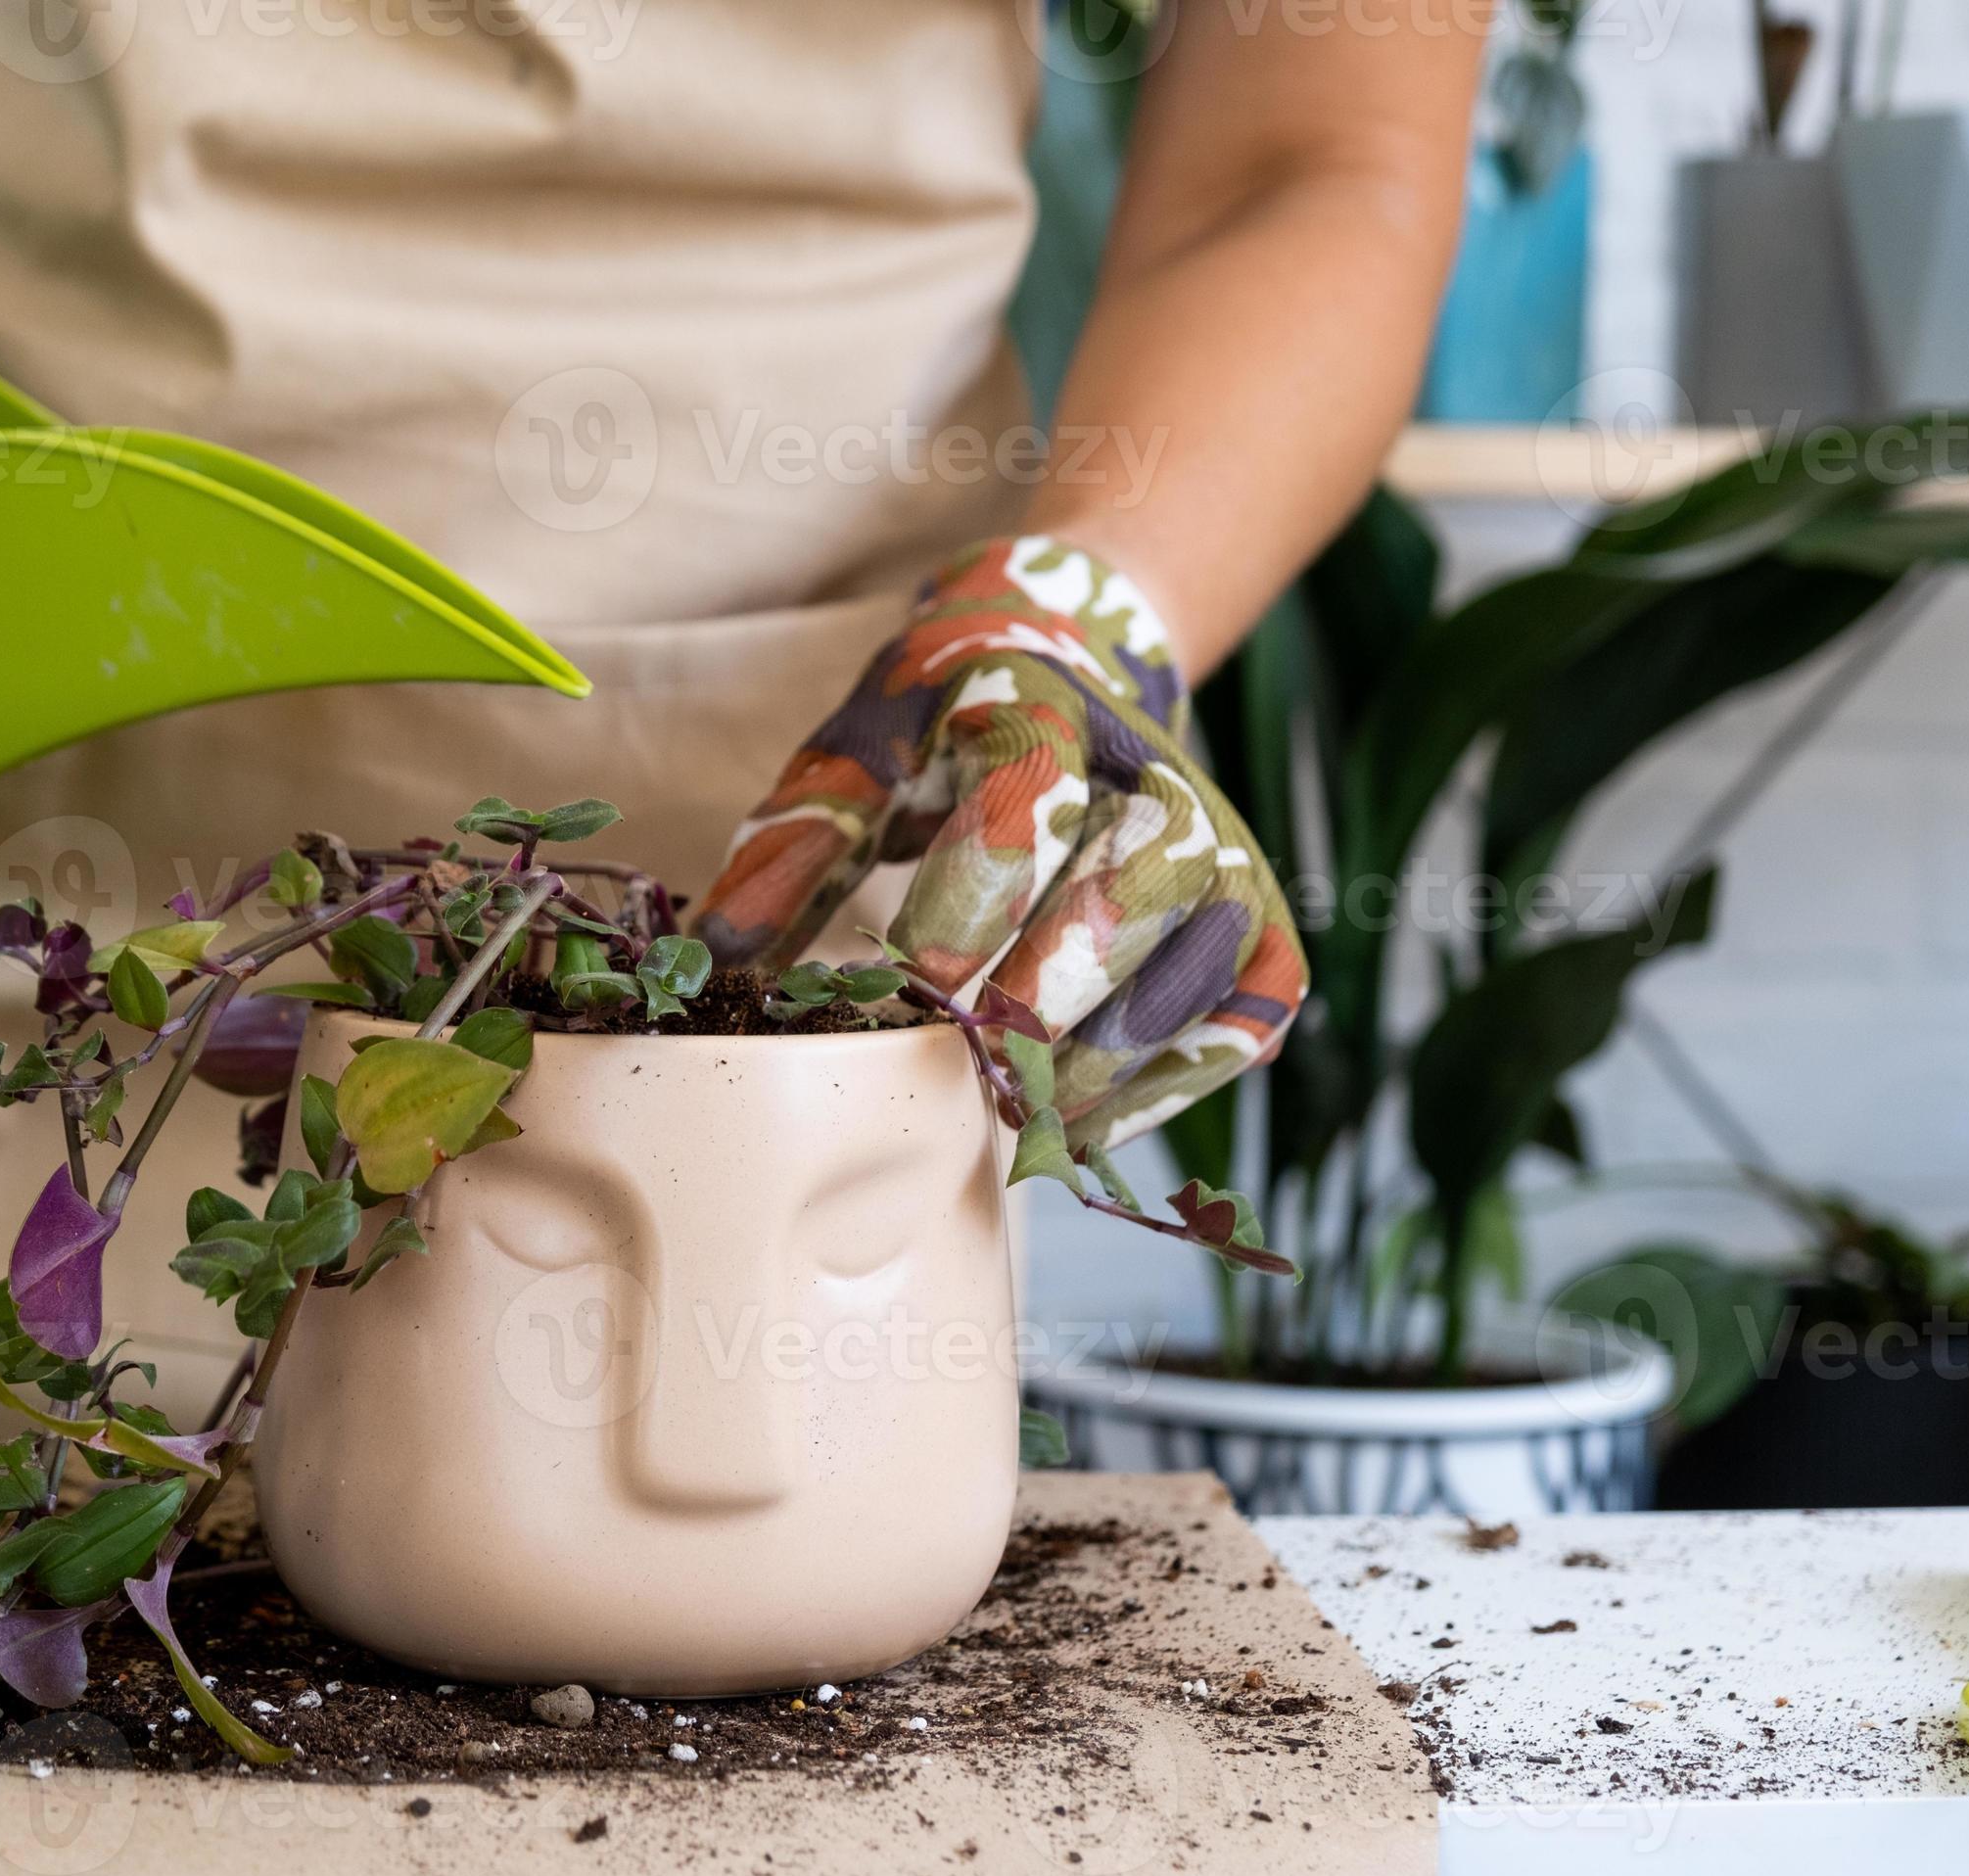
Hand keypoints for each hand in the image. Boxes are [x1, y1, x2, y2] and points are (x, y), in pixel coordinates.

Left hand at [695, 536, 1303, 1150]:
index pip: (1021, 805)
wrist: (1074, 658)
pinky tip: (1087, 1124)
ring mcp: (1227, 850)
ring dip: (1108, 1058)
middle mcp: (1157, 777)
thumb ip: (794, 842)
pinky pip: (1249, 1013)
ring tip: (1018, 1123)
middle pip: (1128, 892)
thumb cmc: (944, 721)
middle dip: (1046, 999)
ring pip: (1197, 964)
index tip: (905, 995)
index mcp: (1042, 711)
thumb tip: (709, 957)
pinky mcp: (1258, 917)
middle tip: (974, 1077)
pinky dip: (1178, 1080)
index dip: (964, 907)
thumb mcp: (859, 745)